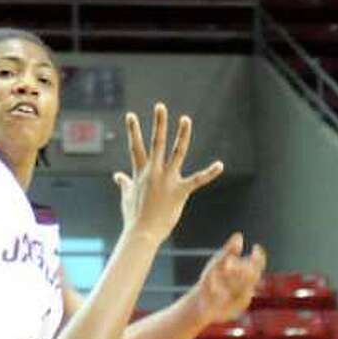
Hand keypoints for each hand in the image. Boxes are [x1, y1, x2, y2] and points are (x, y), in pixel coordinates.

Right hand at [113, 104, 223, 248]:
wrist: (141, 233)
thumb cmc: (134, 216)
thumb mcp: (126, 196)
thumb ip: (124, 183)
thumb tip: (117, 176)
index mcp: (140, 173)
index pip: (135, 147)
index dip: (133, 131)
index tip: (131, 115)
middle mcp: (153, 172)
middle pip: (156, 143)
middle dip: (158, 124)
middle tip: (160, 106)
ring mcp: (167, 180)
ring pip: (176, 152)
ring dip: (182, 135)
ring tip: (185, 119)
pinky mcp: (180, 191)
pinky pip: (197, 180)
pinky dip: (209, 173)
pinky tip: (220, 165)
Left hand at [195, 234, 266, 324]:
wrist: (202, 303)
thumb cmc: (213, 279)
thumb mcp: (218, 263)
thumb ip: (230, 250)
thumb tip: (239, 235)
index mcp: (246, 274)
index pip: (258, 264)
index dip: (259, 256)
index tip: (255, 248)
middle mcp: (247, 288)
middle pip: (252, 276)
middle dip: (242, 268)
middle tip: (228, 262)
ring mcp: (241, 301)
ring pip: (244, 290)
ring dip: (234, 280)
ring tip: (223, 269)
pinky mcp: (234, 312)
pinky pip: (232, 304)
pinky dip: (222, 295)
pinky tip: (213, 288)